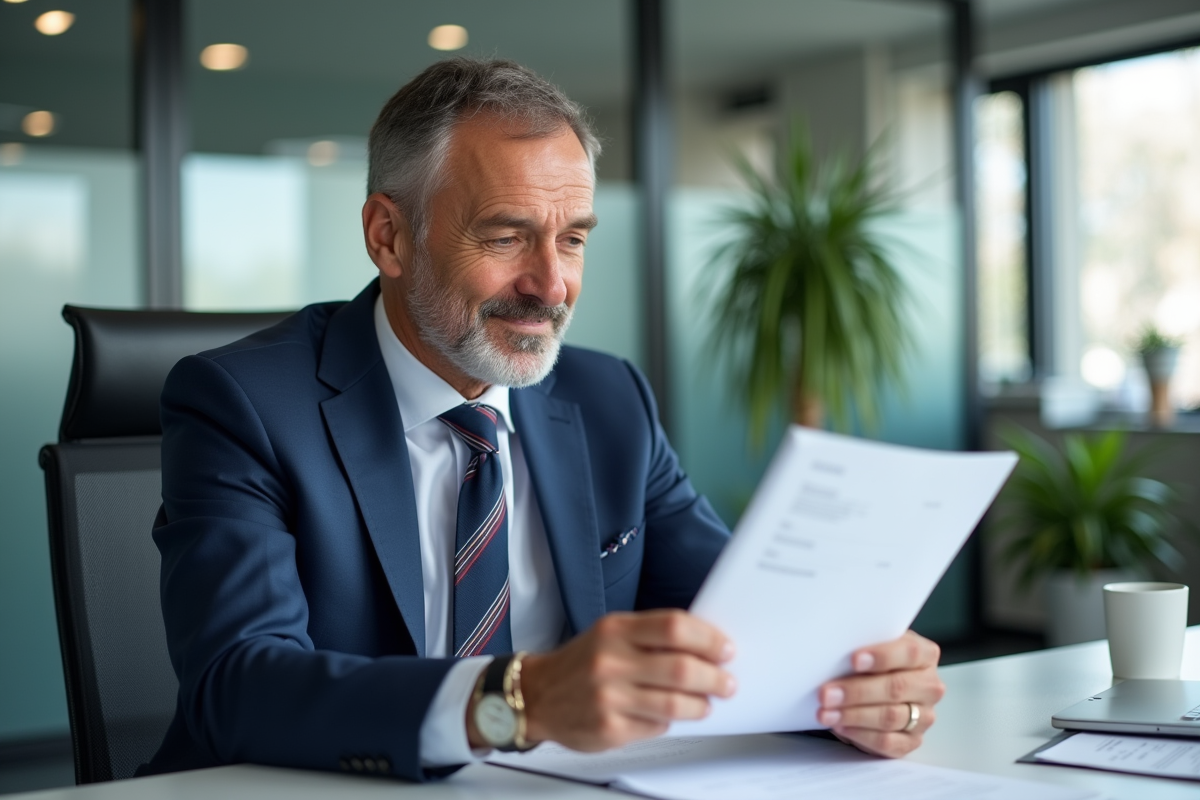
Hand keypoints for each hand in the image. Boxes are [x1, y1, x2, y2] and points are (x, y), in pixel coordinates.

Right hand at [515, 610, 736, 751]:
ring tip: (707, 703)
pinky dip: (670, 721)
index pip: (674, 627)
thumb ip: (651, 635)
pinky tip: (670, 715)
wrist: (537, 695)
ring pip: (675, 703)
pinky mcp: (610, 728)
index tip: (725, 649)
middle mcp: (611, 661)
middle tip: (726, 682)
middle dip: (714, 677)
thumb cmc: (581, 663)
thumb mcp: (610, 634)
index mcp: (615, 630)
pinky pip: (657, 726)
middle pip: (681, 667)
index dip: (708, 638)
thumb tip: (702, 646)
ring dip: (701, 705)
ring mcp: (609, 697)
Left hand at [816, 630, 943, 757]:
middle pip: (896, 688)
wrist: (874, 689)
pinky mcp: (912, 741)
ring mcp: (924, 716)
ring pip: (890, 717)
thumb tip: (836, 650)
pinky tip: (841, 726)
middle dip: (857, 691)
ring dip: (853, 715)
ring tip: (826, 712)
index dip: (882, 656)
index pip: (910, 652)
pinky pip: (887, 742)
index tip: (854, 659)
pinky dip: (860, 734)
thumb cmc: (872, 664)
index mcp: (925, 656)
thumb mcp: (871, 647)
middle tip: (827, 693)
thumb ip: (863, 645)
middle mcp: (929, 687)